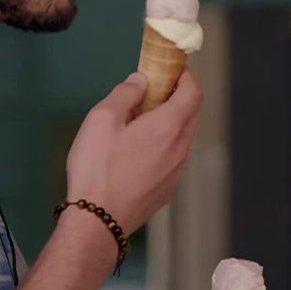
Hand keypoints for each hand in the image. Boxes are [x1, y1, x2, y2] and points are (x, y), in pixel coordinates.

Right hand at [65, 69, 201, 232]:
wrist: (97, 222)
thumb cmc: (97, 168)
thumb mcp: (101, 119)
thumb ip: (125, 94)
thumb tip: (141, 81)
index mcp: (168, 127)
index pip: (193, 91)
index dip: (186, 75)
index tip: (171, 67)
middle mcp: (180, 148)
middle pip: (192, 113)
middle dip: (178, 95)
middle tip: (152, 90)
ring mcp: (176, 171)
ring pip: (183, 136)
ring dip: (170, 121)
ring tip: (139, 121)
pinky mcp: (168, 189)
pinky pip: (173, 157)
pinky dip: (164, 144)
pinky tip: (137, 149)